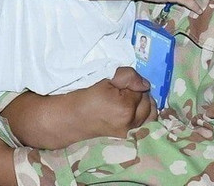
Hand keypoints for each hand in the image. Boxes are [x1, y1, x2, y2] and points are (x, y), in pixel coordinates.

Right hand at [3, 66, 155, 147]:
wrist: (65, 118)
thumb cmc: (80, 95)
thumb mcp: (102, 78)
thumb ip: (126, 76)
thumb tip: (145, 84)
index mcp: (124, 107)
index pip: (141, 87)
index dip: (131, 81)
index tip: (119, 81)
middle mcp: (129, 123)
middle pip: (148, 102)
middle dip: (140, 93)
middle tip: (125, 88)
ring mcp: (127, 133)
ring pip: (148, 115)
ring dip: (142, 105)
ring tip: (129, 99)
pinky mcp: (125, 137)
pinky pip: (142, 125)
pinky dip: (141, 116)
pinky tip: (130, 111)